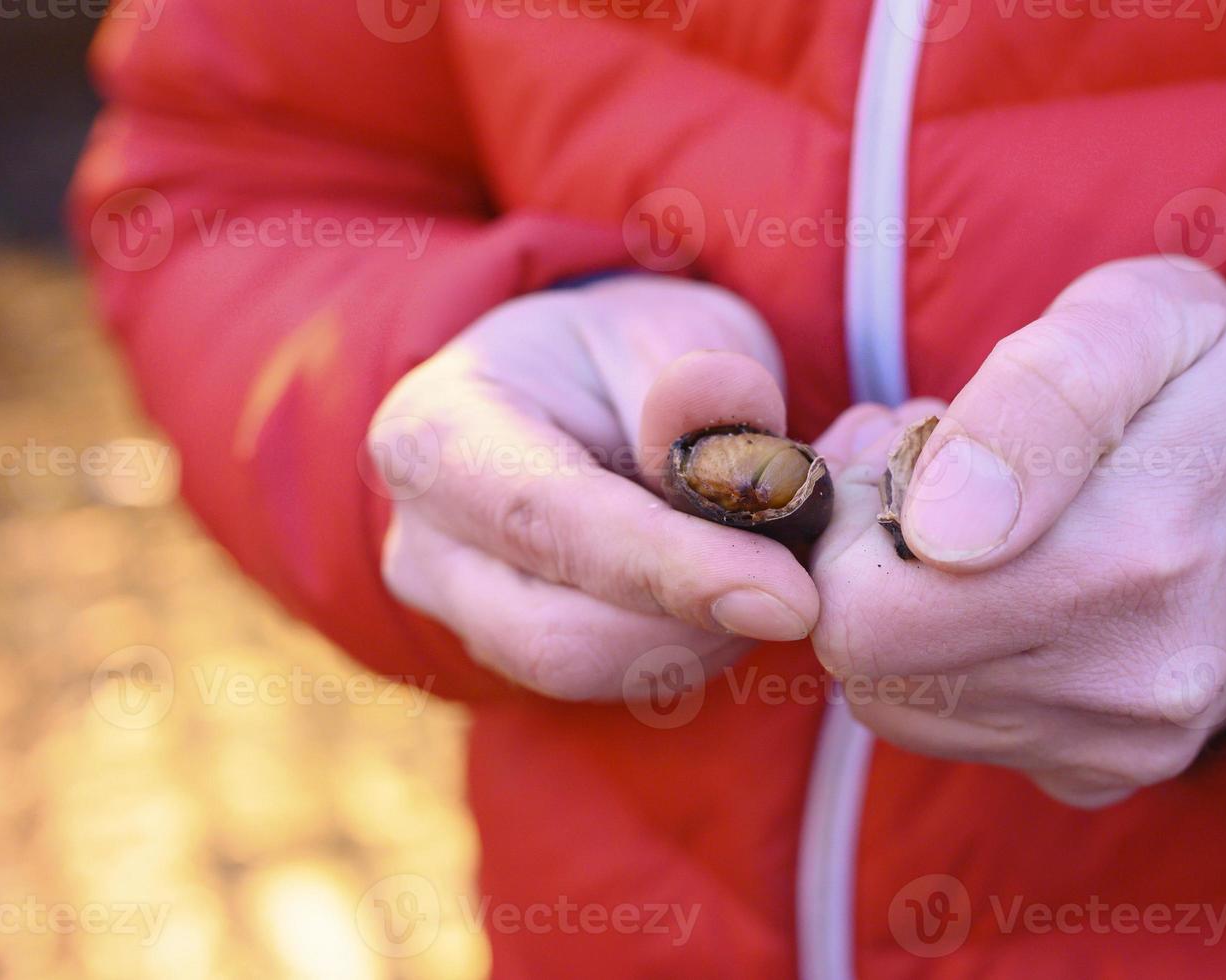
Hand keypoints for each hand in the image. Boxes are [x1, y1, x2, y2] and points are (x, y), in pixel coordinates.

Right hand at [372, 276, 817, 699]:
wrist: (577, 389)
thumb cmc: (623, 354)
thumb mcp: (674, 333)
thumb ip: (704, 392)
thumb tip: (739, 472)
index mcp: (439, 433)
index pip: (551, 519)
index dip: (674, 568)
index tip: (790, 599)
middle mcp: (425, 540)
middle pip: (558, 633)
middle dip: (697, 622)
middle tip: (800, 578)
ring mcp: (457, 612)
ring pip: (586, 673)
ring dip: (701, 641)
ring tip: (767, 572)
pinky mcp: (504, 655)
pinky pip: (603, 681)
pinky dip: (686, 649)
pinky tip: (731, 598)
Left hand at [810, 257, 1225, 806]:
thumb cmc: (1202, 371)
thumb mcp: (1132, 318)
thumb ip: (1034, 399)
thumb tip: (938, 530)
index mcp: (1132, 556)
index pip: (870, 615)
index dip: (852, 530)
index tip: (908, 458)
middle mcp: (1133, 677)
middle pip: (873, 668)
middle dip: (869, 570)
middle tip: (924, 487)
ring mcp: (1124, 738)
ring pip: (903, 706)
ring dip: (905, 617)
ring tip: (969, 532)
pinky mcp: (1110, 770)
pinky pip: (960, 734)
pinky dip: (950, 666)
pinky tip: (1004, 590)